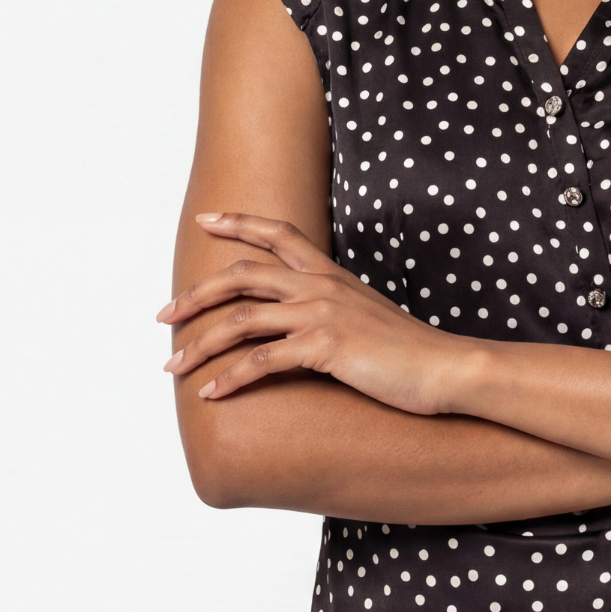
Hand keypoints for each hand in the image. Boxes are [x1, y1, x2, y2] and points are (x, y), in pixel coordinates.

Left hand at [158, 213, 471, 411]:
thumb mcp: (368, 319)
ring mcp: (322, 314)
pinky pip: (262, 361)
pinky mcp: (325, 347)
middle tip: (164, 315)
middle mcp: (321, 287)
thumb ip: (335, 312)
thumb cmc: (410, 353)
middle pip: (242, 276)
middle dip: (196, 295)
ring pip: (241, 321)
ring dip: (199, 344)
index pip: (279, 234)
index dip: (239, 223)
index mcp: (331, 276)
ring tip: (173, 366)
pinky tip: (210, 393)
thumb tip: (308, 327)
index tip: (205, 219)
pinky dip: (229, 378)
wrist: (445, 369)